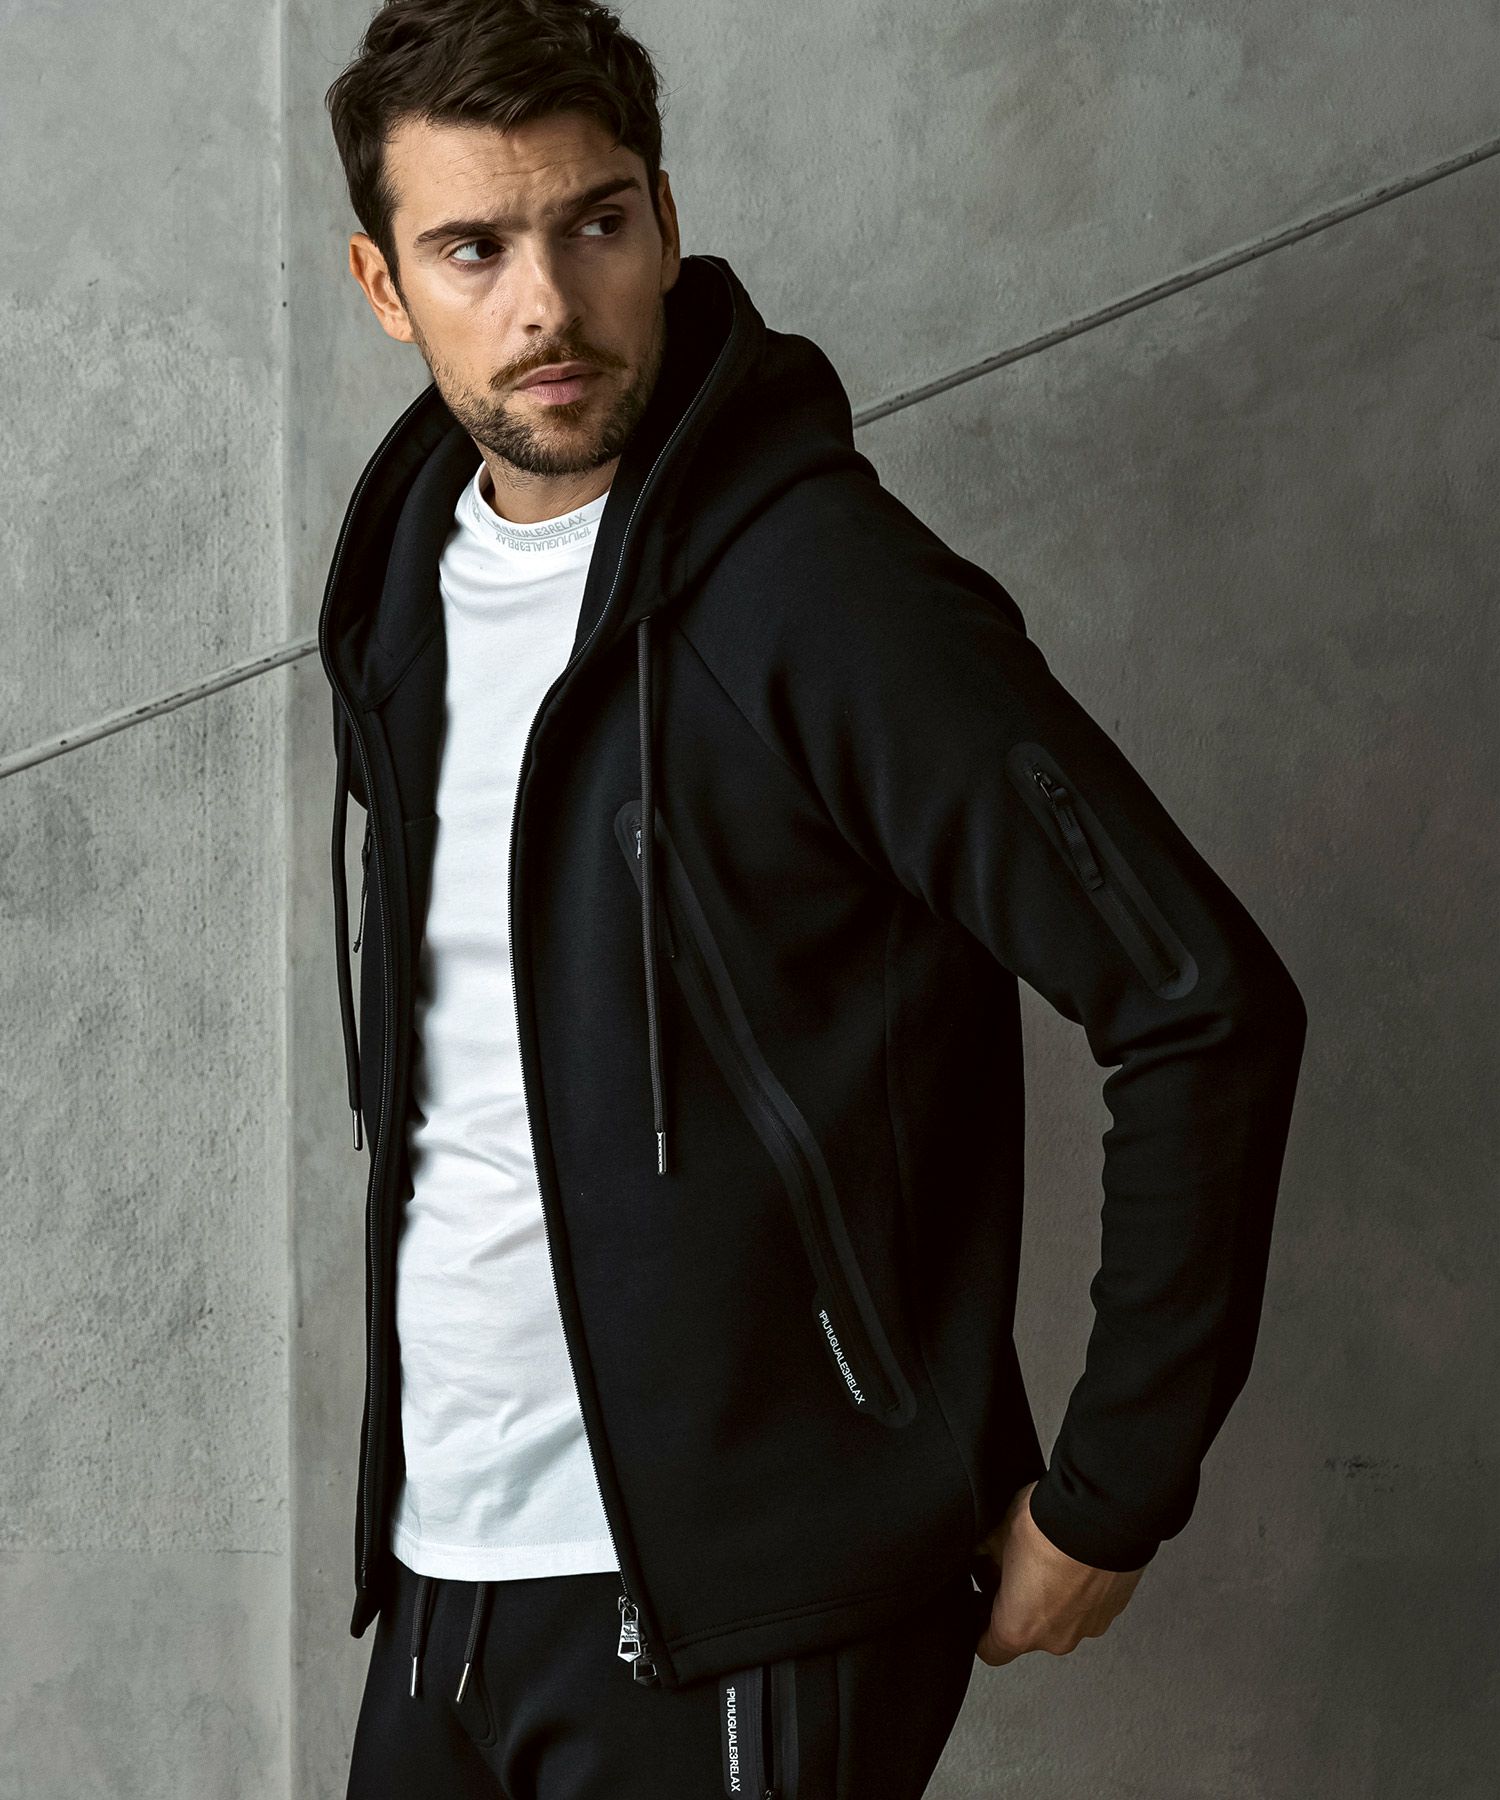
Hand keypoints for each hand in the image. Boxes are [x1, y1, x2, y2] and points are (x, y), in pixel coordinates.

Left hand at [972, 1480, 1146, 1664]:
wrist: (1100, 1512)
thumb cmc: (1047, 1526)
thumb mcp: (997, 1534)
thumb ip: (987, 1556)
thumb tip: (985, 1556)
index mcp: (1018, 1629)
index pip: (990, 1650)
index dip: (981, 1626)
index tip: (982, 1605)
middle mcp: (1056, 1638)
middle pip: (1029, 1631)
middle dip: (1021, 1602)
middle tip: (1019, 1567)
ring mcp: (1089, 1626)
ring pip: (1062, 1618)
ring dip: (1055, 1595)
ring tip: (1052, 1557)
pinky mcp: (1114, 1608)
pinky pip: (1090, 1605)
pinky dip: (1082, 1587)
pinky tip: (1076, 1558)